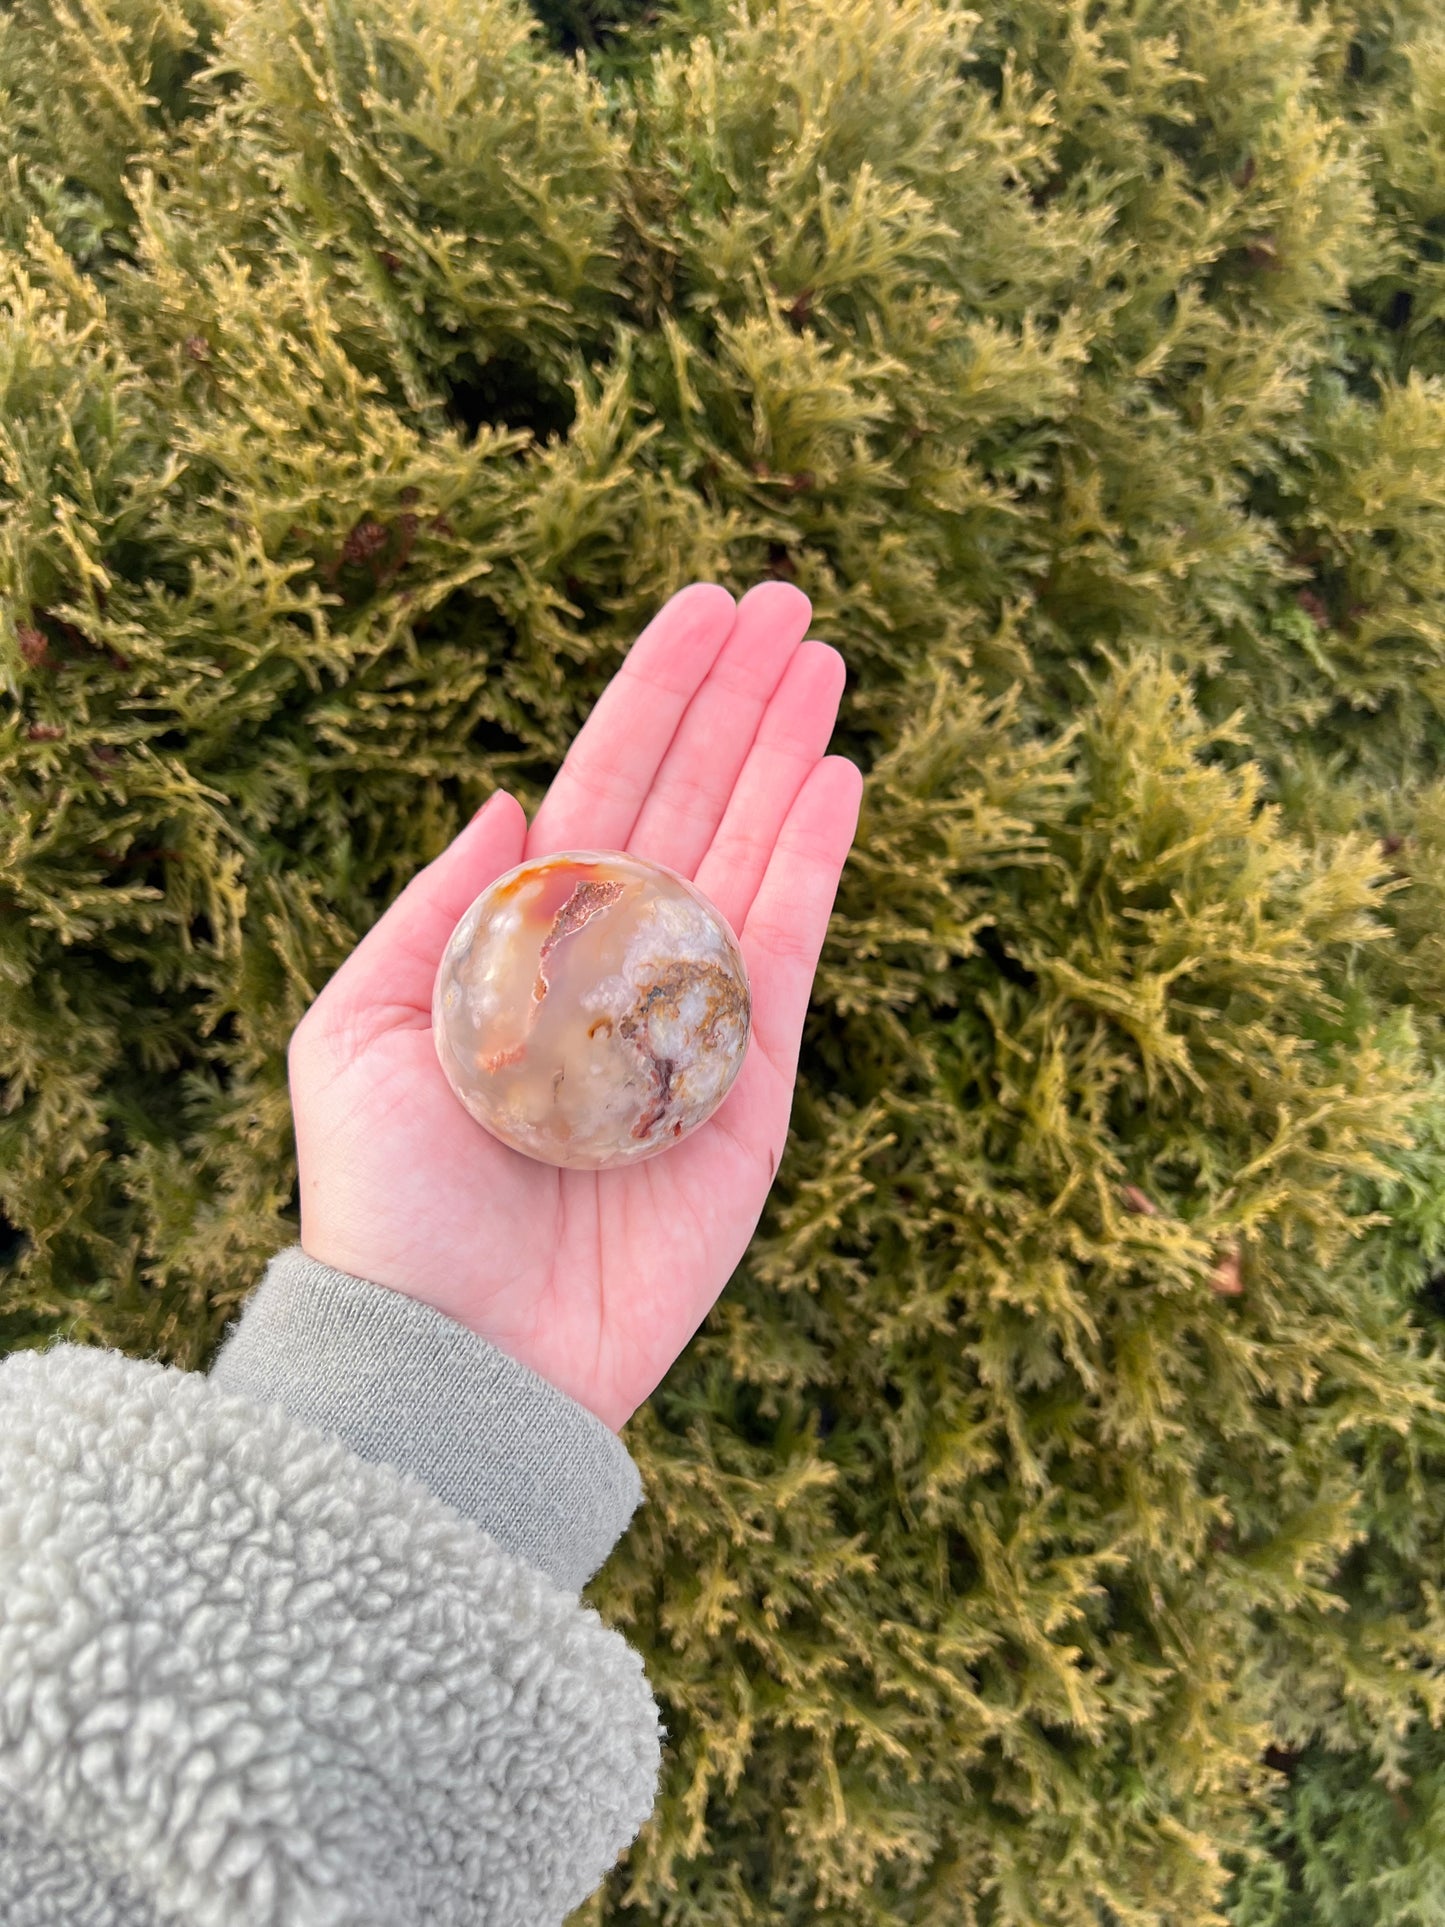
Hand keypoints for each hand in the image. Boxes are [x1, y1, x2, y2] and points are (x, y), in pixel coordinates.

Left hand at [287, 581, 861, 1431]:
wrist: (458, 1355)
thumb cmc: (388, 1203)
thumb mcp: (357, 1032)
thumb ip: (438, 911)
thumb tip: (505, 796)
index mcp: (521, 940)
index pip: (601, 785)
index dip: (652, 693)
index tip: (702, 606)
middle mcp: (613, 963)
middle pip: (687, 798)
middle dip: (733, 698)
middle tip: (786, 601)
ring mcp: (687, 1018)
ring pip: (746, 851)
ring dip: (783, 752)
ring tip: (822, 657)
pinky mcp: (747, 1087)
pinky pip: (786, 952)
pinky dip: (813, 861)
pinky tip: (834, 775)